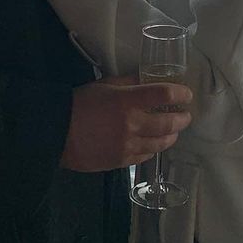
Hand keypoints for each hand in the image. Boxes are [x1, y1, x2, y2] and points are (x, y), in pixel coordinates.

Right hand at [61, 76, 192, 171]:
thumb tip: (147, 80)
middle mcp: (132, 125)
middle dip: (182, 119)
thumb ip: (129, 83)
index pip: (164, 95)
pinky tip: (153, 145)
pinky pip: (145, 156)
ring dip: (171, 136)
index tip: (186, 94)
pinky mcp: (121, 161)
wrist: (56, 133)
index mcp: (127, 101)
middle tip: (185, 116)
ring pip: (160, 144)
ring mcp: (128, 146)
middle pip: (169, 123)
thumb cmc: (78, 104)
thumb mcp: (104, 85)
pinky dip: (152, 149)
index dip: (180, 94)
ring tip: (174, 132)